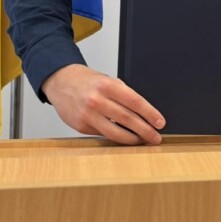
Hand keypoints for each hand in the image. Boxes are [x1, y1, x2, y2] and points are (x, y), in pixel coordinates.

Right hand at [42, 64, 164, 144]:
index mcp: (108, 85)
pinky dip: (116, 137)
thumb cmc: (87, 81)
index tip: (160, 122)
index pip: (135, 102)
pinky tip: (124, 138)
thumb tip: (143, 114)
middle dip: (145, 130)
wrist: (60, 82)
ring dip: (132, 139)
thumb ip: (123, 95)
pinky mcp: (81, 126)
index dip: (150, 114)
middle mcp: (98, 100)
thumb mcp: (107, 80)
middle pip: (128, 119)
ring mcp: (88, 114)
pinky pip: (103, 134)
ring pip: (115, 132)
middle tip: (156, 137)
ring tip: (143, 140)